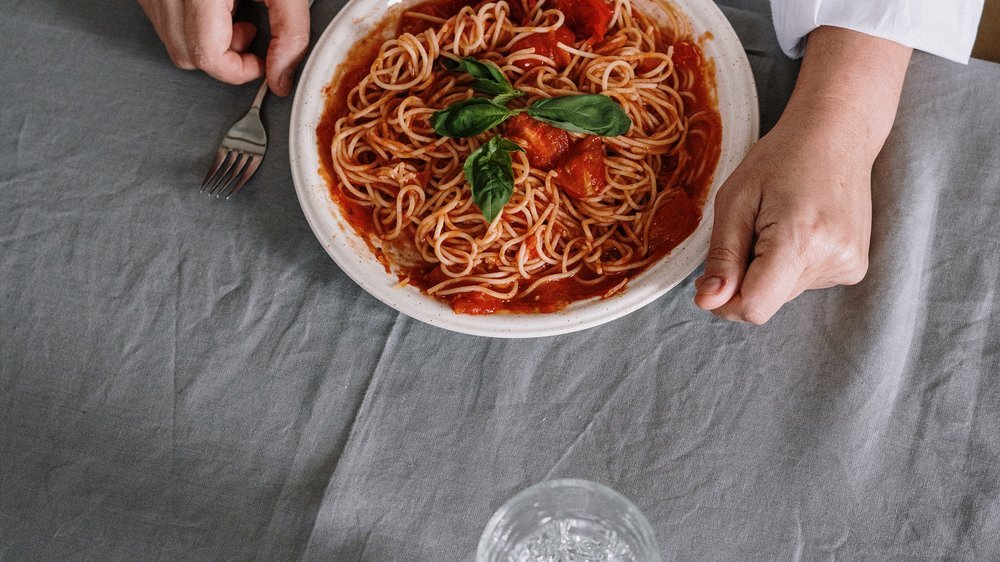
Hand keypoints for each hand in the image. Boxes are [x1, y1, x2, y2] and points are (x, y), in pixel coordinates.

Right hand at [138, 0, 309, 95]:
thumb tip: (281, 80)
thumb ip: (290, 33)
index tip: (259, 61)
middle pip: (186, 56)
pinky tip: (213, 1)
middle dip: (224, 57)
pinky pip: (163, 20)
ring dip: (206, 39)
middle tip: (248, 32)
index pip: (206, 56)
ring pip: (172, 40)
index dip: (238, 69)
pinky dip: (190, 22)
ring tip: (230, 10)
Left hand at [694, 26, 911, 322]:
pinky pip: (804, 282)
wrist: (837, 134)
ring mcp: (849, 264)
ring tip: (780, 222)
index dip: (725, 300)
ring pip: (783, 293)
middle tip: (753, 229)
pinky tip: (800, 228)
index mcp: (800, 240)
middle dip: (746, 276)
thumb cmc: (780, 158)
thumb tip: (707, 302)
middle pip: (767, 301)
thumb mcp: (735, 200)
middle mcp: (832, 258)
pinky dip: (790, 264)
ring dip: (769, 268)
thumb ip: (722, 256)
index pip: (754, 307)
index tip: (714, 276)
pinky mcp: (855, 266)